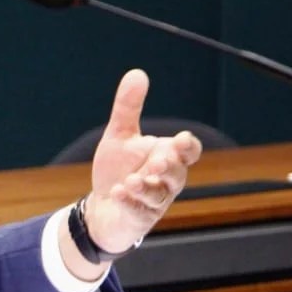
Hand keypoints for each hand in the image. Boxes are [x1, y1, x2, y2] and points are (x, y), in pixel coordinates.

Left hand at [85, 69, 201, 251]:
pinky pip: (139, 212)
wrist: (102, 205)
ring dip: (146, 187)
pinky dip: (130, 202)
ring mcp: (155, 201)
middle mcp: (166, 180)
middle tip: (157, 162)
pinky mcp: (140, 218)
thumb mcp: (120, 135)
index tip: (180, 139)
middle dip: (169, 167)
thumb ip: (128, 107)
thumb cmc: (117, 169)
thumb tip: (137, 73)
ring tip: (130, 180)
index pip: (189, 151)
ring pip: (160, 195)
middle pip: (178, 174)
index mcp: (167, 157)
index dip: (188, 146)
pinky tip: (117, 192)